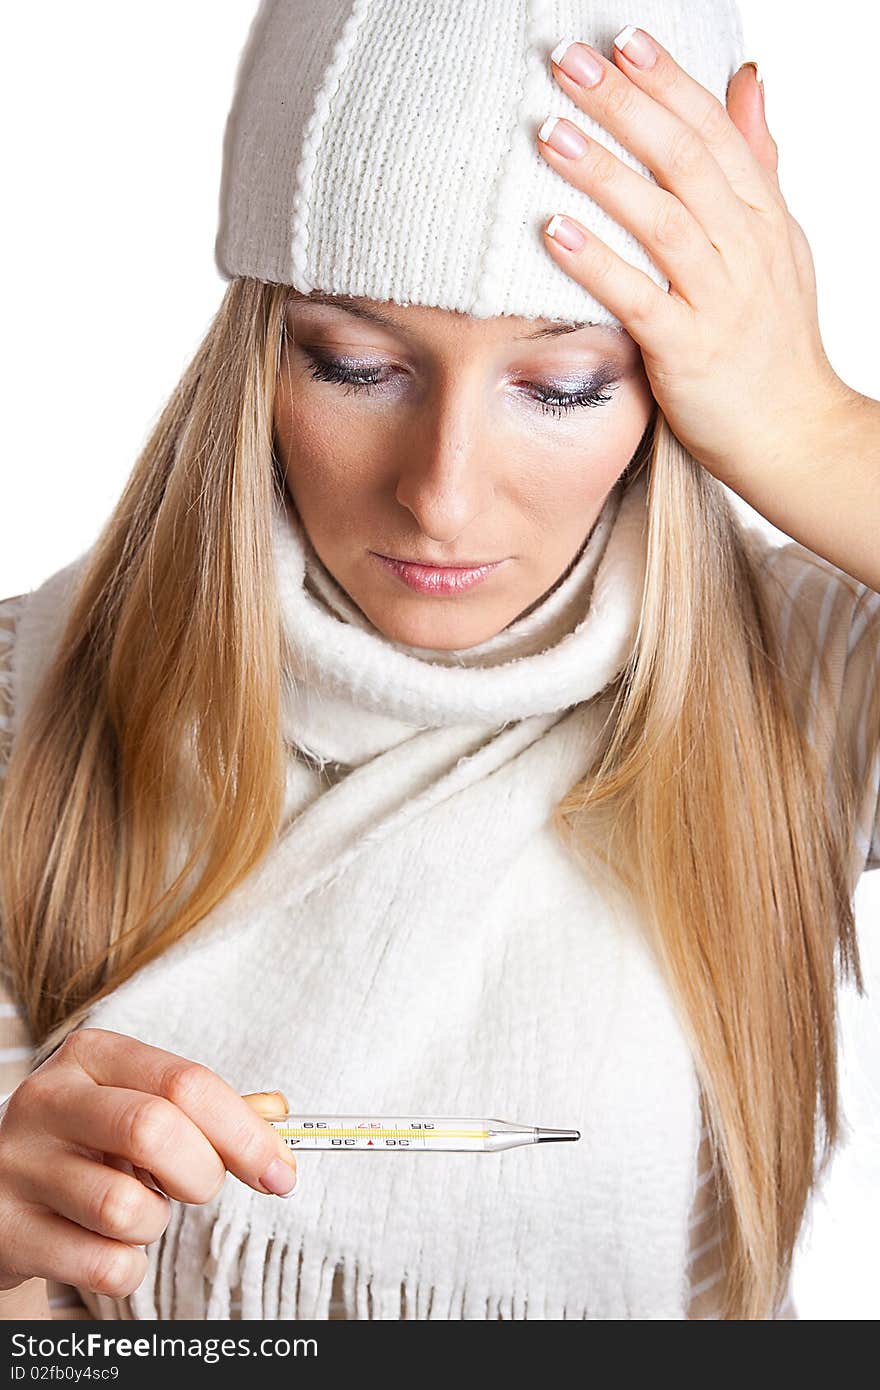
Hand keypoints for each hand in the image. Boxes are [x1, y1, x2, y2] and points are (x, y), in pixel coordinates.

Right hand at [0, 1028, 297, 1300]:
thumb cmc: (87, 1144)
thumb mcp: (135, 1105)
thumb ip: (205, 1109)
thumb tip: (277, 1116)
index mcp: (91, 1056)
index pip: (185, 1082)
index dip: (244, 1133)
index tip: (280, 1172)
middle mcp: (48, 1100)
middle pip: (155, 1130)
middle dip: (201, 1174)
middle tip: (199, 1188)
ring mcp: (19, 1165)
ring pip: (124, 1207)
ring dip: (153, 1224)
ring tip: (135, 1212)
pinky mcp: (6, 1230)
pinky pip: (102, 1265)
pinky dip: (125, 1268)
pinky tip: (104, 1245)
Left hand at [537, 28, 851, 485]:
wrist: (793, 434)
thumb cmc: (773, 342)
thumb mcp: (777, 243)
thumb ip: (755, 163)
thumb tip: (748, 80)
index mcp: (763, 218)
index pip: (715, 131)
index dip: (668, 81)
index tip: (622, 40)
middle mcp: (746, 250)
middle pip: (684, 160)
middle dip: (624, 105)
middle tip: (566, 64)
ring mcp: (720, 301)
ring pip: (663, 221)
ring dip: (603, 172)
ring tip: (548, 133)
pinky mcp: (689, 353)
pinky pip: (640, 300)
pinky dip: (597, 262)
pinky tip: (553, 231)